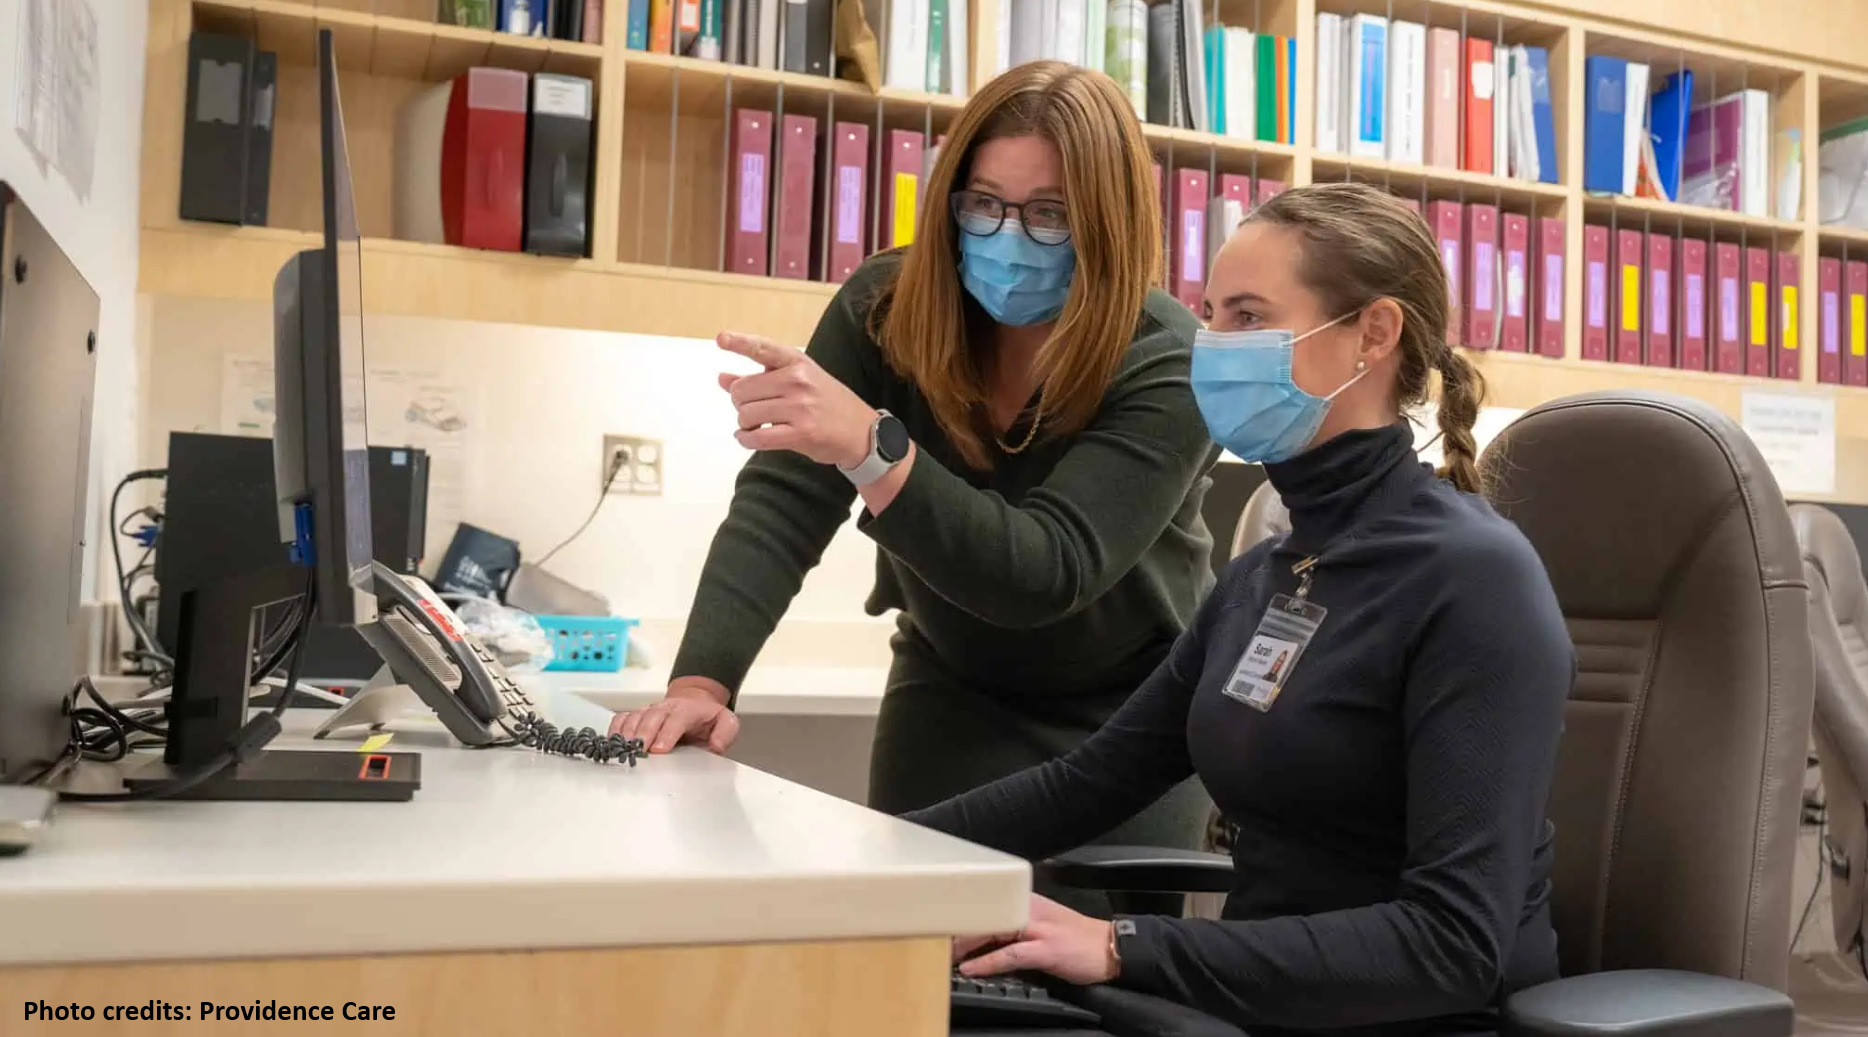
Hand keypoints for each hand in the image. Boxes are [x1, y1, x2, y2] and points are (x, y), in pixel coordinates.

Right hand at [609, 681, 740, 753]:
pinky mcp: (637, 715)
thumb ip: (725, 732)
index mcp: (688, 710)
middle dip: (644, 733)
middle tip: (638, 750)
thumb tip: (716, 746)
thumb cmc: (707, 719)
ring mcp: (649, 710)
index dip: (667, 733)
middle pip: (652, 717)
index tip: (659, 749)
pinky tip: (611, 742)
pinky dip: (615, 729)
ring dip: (627, 733)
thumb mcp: (726, 723)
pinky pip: (622, 718)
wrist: (693, 703)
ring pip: (635, 717)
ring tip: (622, 749)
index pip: (677, 719)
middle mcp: (666, 707)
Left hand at [716, 332, 878, 468]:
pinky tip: (748, 437)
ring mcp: (800, 407)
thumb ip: (760, 378)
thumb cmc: (827, 403)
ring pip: (746, 414)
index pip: (763, 349)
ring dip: (744, 423)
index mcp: (798, 362)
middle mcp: (798, 381)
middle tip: (753, 409)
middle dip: (740, 403)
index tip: (722, 338)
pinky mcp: (801, 433)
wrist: (862, 432)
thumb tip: (723, 379)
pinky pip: (758, 437)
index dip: (740, 343)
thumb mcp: (799, 381)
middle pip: (742, 390)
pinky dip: (746, 439)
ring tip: (756, 424)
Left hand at [954, 895, 1120, 984]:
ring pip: (993, 930)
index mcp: (1026, 901)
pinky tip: (970, 968)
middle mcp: (1030, 909)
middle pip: (985, 913)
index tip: (938, 920)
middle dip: (956, 927)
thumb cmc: (1075, 938)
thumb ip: (1014, 925)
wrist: (1110, 947)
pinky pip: (1010, 954)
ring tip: (943, 954)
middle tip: (931, 938)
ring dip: (965, 943)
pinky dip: (987, 961)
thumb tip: (983, 934)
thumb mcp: (1041, 924)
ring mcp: (1038, 928)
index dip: (961, 912)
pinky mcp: (1046, 949)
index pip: (987, 902)